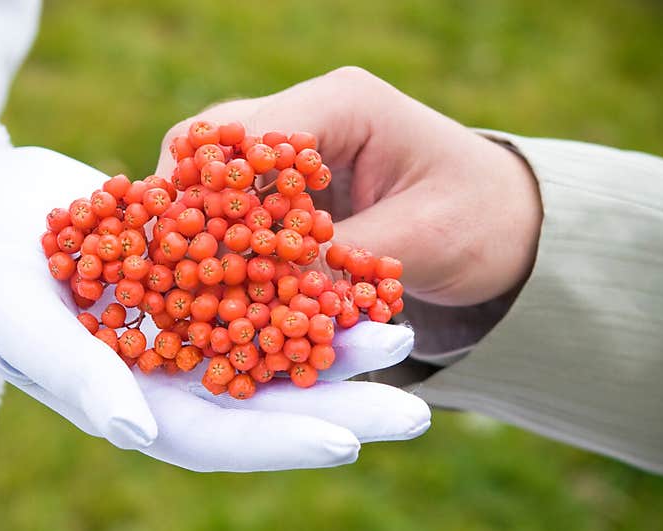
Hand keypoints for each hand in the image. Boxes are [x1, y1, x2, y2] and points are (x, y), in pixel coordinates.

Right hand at [0, 146, 429, 470]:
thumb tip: (134, 432)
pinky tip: (359, 283)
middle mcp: (175, 381)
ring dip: (339, 350)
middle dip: (338, 410)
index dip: (277, 442)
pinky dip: (309, 292)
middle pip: (265, 406)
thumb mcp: (15, 317)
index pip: (216, 438)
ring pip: (276, 351)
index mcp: (135, 406)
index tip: (345, 440)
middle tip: (413, 415)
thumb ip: (73, 375)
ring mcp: (193, 336)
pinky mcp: (203, 286)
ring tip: (403, 336)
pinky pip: (266, 295)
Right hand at [156, 66, 542, 307]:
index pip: (250, 133)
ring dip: (194, 227)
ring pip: (216, 179)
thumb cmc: (479, 221)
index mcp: (345, 104)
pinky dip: (220, 243)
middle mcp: (311, 116)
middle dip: (181, 205)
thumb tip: (263, 294)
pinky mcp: (294, 190)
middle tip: (154, 262)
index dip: (204, 187)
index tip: (175, 241)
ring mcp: (299, 152)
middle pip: (214, 146)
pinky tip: (206, 282)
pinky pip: (239, 209)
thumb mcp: (420, 241)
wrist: (507, 225)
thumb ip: (341, 261)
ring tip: (170, 278)